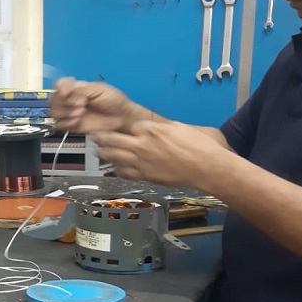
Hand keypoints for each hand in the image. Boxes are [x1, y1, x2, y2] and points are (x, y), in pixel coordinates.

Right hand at [50, 79, 147, 133]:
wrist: (122, 119)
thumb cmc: (114, 101)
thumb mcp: (100, 89)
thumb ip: (82, 89)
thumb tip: (67, 88)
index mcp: (76, 88)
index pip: (59, 85)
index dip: (60, 89)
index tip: (68, 93)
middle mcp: (70, 100)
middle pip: (53, 99)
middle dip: (65, 103)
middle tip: (82, 105)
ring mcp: (69, 114)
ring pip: (54, 113)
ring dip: (64, 113)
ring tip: (80, 115)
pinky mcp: (71, 126)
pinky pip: (58, 125)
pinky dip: (64, 124)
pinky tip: (75, 123)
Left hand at [92, 121, 235, 189]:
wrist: (206, 168)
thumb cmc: (199, 146)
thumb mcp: (179, 127)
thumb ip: (162, 127)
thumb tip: (154, 127)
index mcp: (151, 130)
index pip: (129, 125)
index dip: (124, 126)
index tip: (118, 126)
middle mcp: (141, 145)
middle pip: (113, 139)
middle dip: (102, 137)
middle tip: (95, 136)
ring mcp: (140, 162)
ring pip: (113, 157)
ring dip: (103, 153)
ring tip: (97, 151)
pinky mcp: (144, 176)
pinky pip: (123, 173)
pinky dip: (116, 169)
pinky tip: (114, 168)